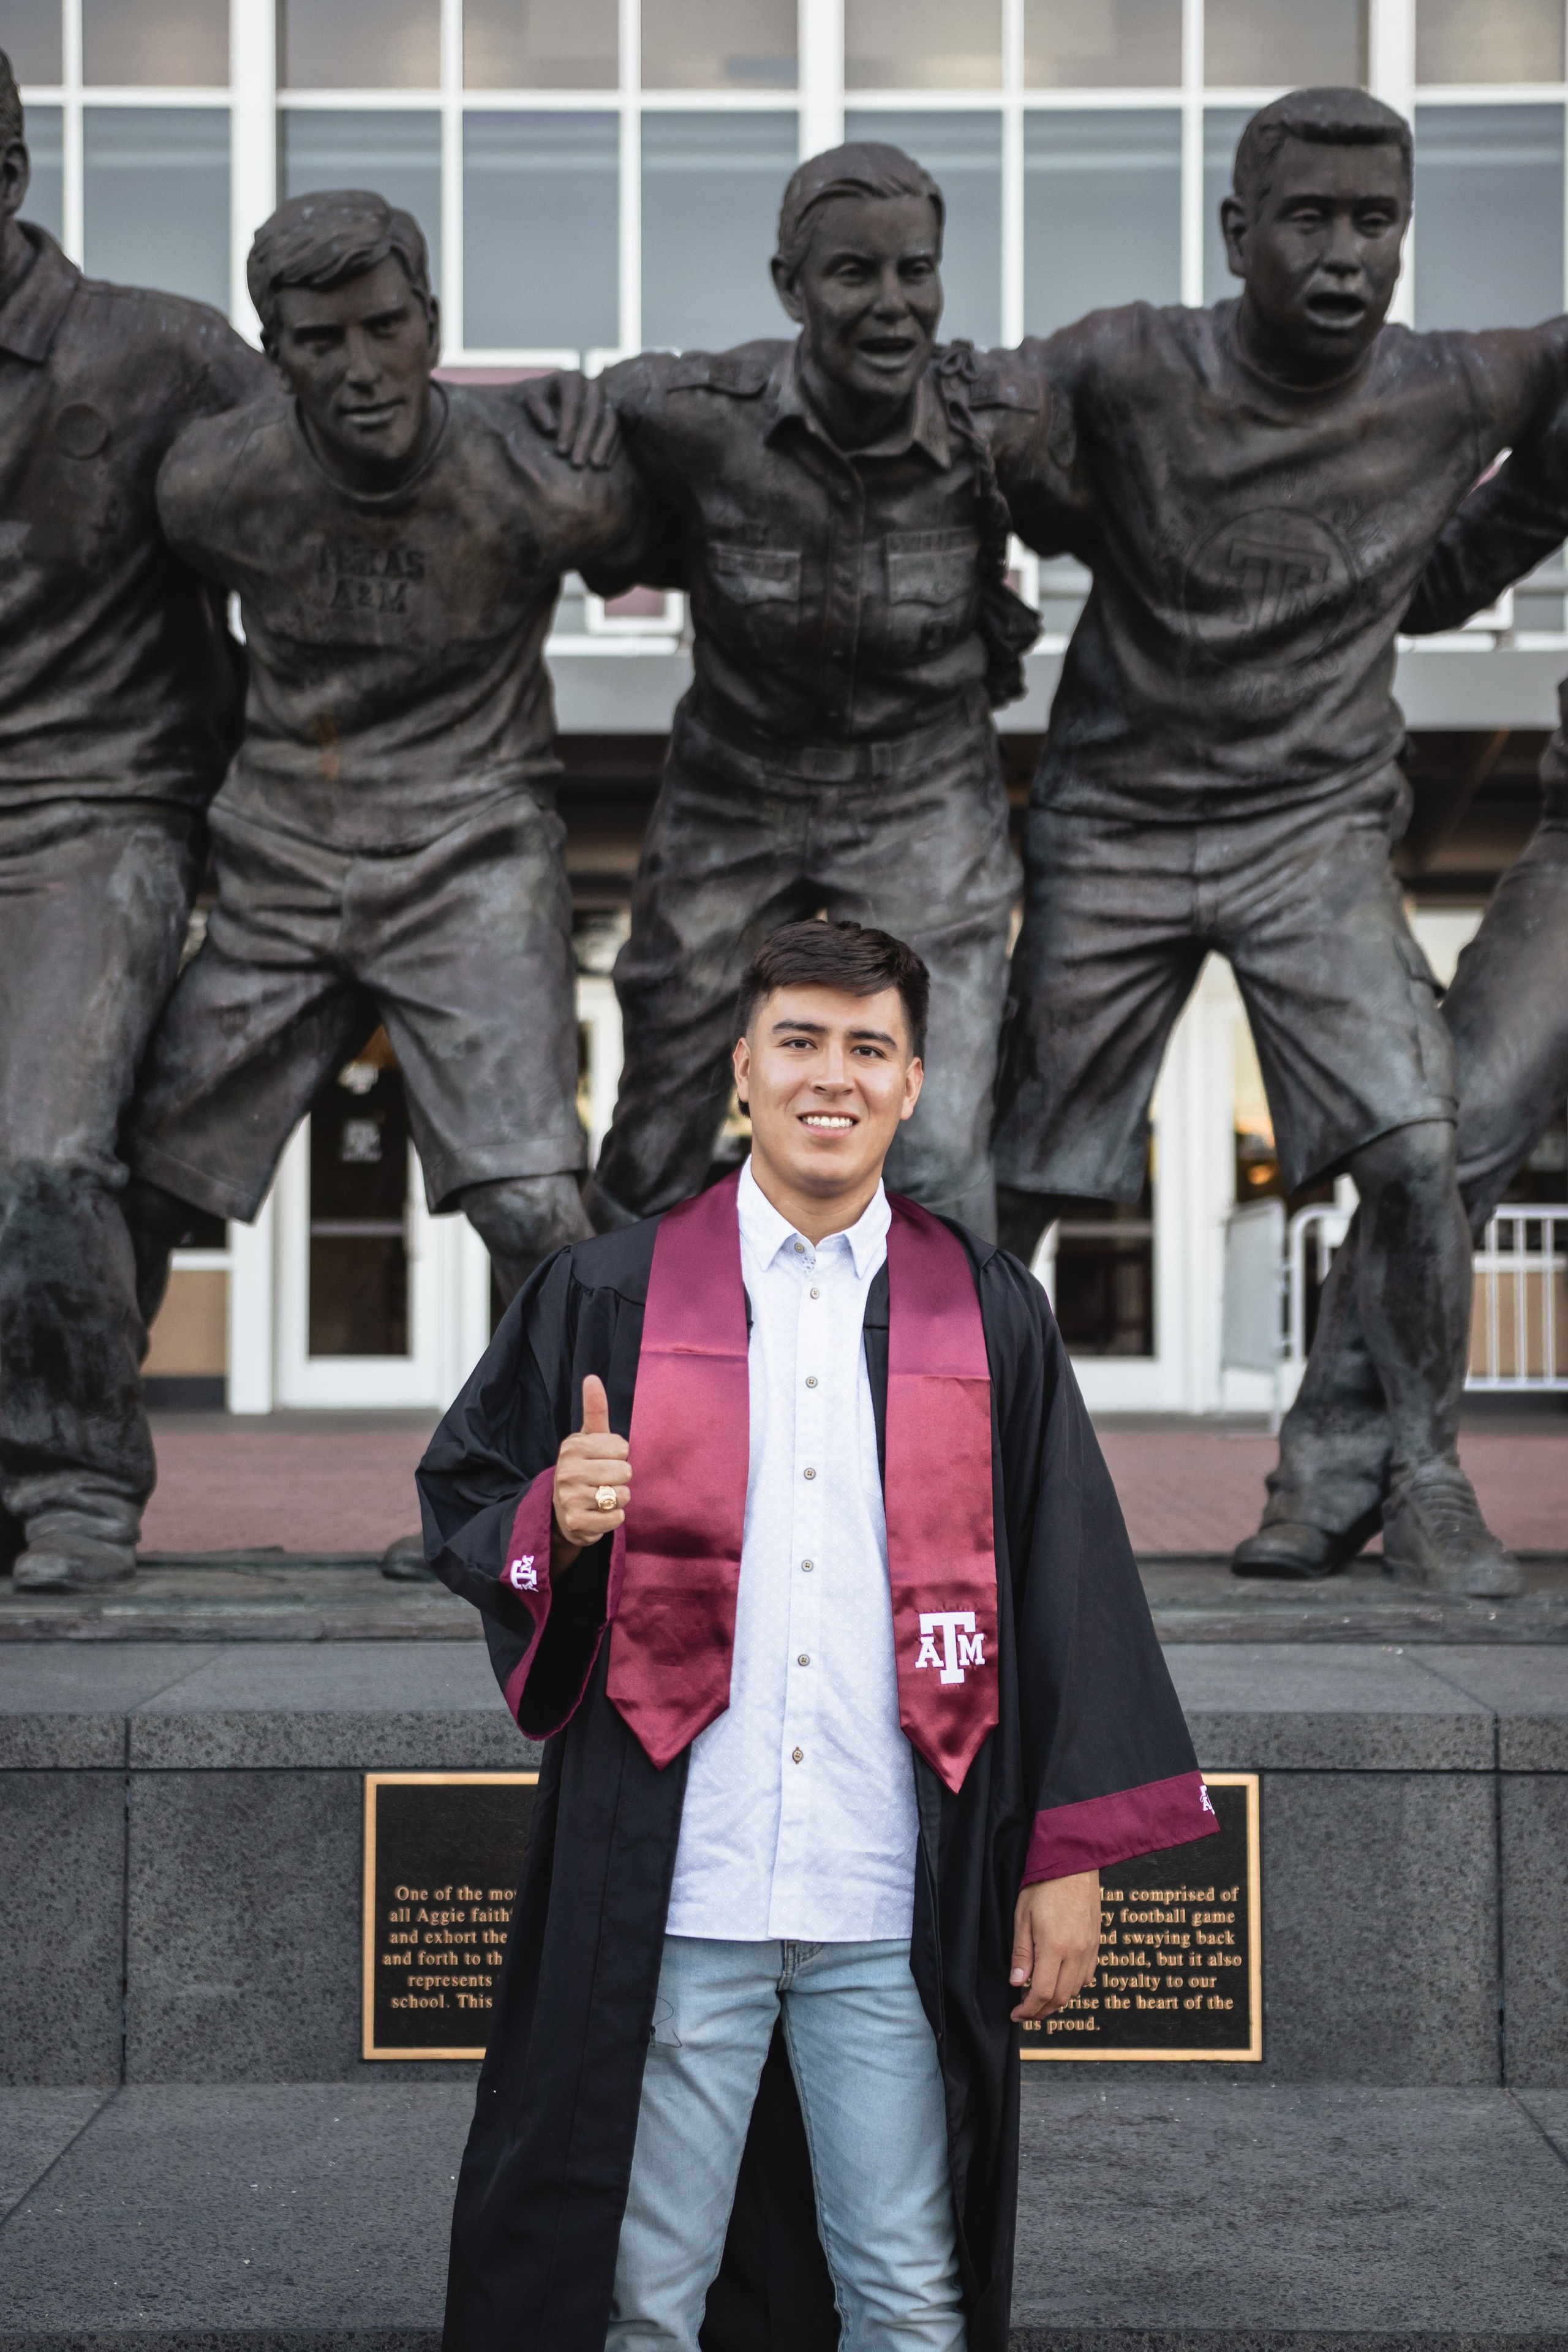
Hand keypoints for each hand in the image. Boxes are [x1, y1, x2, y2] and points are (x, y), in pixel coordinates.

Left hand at [517, 369, 620, 467]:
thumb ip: (537, 407)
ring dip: (602, 444)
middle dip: (586, 438)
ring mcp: (607, 398)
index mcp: (572, 378)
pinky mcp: (615, 413)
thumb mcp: (530, 397)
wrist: (551, 398)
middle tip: (577, 463)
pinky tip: (605, 465)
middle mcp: (593, 385)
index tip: (561, 450)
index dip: (568, 425)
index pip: (573, 399)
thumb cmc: (537, 399)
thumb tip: (551, 428)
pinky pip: (619, 430)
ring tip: (594, 466)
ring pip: (610, 420)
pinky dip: (612, 447)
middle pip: (594, 411)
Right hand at [551, 1374, 629, 1569]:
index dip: (619, 1454)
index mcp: (573, 1446)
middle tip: (603, 1480)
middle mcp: (567, 1471)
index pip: (622, 1447)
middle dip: (620, 1478)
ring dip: (618, 1498)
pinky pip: (617, 1518)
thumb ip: (595, 1409)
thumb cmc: (584, 1466)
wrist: (563, 1509)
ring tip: (601, 1496)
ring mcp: (570, 1498)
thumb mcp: (589, 1437)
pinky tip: (599, 1513)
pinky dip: (614, 1517)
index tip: (603, 1458)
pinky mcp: (577, 1523)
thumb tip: (592, 1377)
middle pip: (624, 1472)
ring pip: (622, 1495)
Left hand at [1009, 1869, 1100, 2022]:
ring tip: (1038, 1996)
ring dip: (1056, 2000)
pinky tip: (1059, 1979)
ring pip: (1075, 1990)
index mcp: (1054, 1947)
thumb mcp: (1023, 1917)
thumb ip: (1022, 1953)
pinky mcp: (1096, 1943)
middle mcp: (1076, 1953)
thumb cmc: (1044, 1886)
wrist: (1074, 1863)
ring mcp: (1089, 1949)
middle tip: (1024, 2011)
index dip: (1028, 2010)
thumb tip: (1018, 1984)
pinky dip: (1072, 1986)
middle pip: (1060, 1998)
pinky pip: (1087, 1976)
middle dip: (1041, 2011)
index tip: (1016, 2014)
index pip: (1043, 1993)